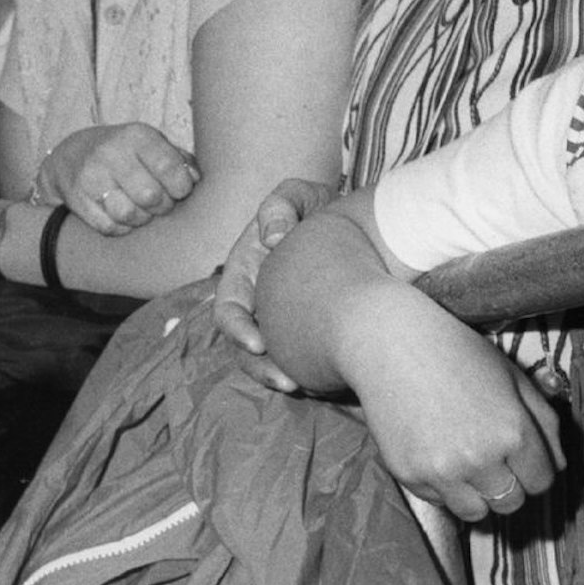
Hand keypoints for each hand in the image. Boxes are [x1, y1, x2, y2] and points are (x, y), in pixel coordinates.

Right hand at [34, 123, 198, 235]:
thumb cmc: (125, 153)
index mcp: (136, 136)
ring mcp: (91, 177)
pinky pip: (109, 227)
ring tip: (141, 209)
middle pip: (150, 196)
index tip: (179, 190)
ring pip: (129, 214)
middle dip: (162, 206)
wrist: (71, 156)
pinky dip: (121, 227)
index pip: (169, 167)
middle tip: (159, 202)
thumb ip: (179, 159)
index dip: (181, 187)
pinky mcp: (78, 200)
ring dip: (141, 218)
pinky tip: (121, 215)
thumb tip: (195, 179)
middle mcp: (111, 153)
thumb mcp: (151, 145)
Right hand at [213, 177, 336, 392]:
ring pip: (268, 359)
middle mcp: (256, 301)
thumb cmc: (319, 209)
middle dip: (261, 367)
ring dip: (280, 376)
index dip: (237, 330)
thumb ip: (280, 206)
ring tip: (305, 388)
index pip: (227, 309)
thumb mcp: (298, 195)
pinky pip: (296, 357)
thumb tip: (271, 238)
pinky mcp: (301, 331)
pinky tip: (329, 379)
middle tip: (288, 381)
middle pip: (244, 345)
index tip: (258, 344)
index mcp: (244, 273)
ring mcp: (278, 319)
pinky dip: (307, 370)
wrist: (356, 226)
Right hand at [337, 278, 564, 522]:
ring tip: (465, 463)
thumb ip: (545, 422)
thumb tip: (560, 466)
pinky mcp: (409, 475)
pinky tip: (435, 451)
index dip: (534, 468)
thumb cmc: (456, 352)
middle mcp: (480, 458)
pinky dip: (442, 486)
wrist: (390, 343)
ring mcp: (442, 471)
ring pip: (477, 513)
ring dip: (477, 494)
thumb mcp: (512, 376)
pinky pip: (438, 501)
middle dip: (508, 483)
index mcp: (513, 431)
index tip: (519, 454)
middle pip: (512, 503)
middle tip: (491, 457)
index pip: (542, 481)